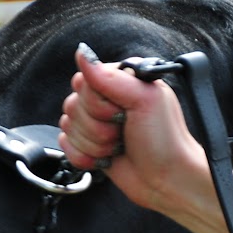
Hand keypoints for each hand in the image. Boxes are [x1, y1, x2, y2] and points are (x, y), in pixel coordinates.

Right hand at [57, 45, 203, 217]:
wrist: (167, 180)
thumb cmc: (165, 139)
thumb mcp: (144, 100)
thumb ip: (110, 77)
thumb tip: (82, 53)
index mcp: (121, 80)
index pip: (83, 81)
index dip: (97, 101)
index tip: (120, 111)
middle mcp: (106, 98)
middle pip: (72, 104)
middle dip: (98, 126)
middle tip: (123, 130)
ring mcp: (96, 122)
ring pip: (68, 126)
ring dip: (95, 143)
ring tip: (119, 145)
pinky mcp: (88, 144)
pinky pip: (65, 146)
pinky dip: (85, 157)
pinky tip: (106, 158)